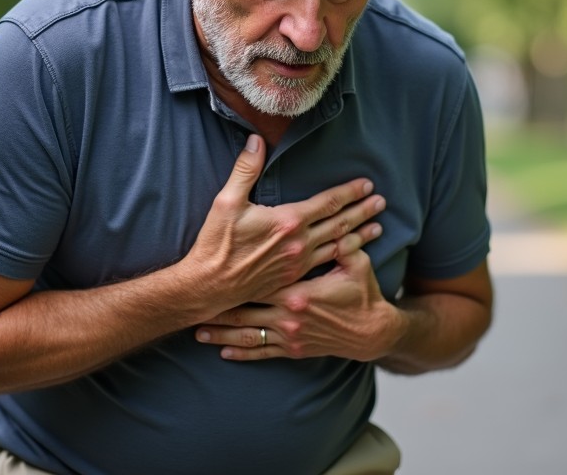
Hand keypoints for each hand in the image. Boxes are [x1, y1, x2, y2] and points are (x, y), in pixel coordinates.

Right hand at [182, 134, 385, 311]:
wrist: (209, 287)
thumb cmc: (216, 244)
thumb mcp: (227, 201)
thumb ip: (245, 169)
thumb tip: (256, 140)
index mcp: (288, 222)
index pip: (328, 203)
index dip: (349, 192)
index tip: (367, 185)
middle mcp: (299, 244)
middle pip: (340, 224)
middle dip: (363, 212)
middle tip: (381, 203)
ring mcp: (298, 264)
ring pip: (338, 246)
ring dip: (360, 236)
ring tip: (378, 228)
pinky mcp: (293, 278)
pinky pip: (327, 264)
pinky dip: (344, 255)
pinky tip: (352, 254)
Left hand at [195, 247, 403, 362]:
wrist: (372, 334)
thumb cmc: (363, 296)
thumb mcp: (355, 264)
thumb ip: (339, 241)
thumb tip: (329, 212)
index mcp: (297, 292)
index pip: (259, 280)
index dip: (235, 276)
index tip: (213, 271)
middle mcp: (288, 317)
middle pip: (245, 310)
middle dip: (220, 308)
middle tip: (193, 304)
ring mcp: (289, 336)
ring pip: (247, 334)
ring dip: (223, 333)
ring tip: (198, 330)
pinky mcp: (293, 350)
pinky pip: (262, 352)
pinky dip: (241, 352)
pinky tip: (223, 351)